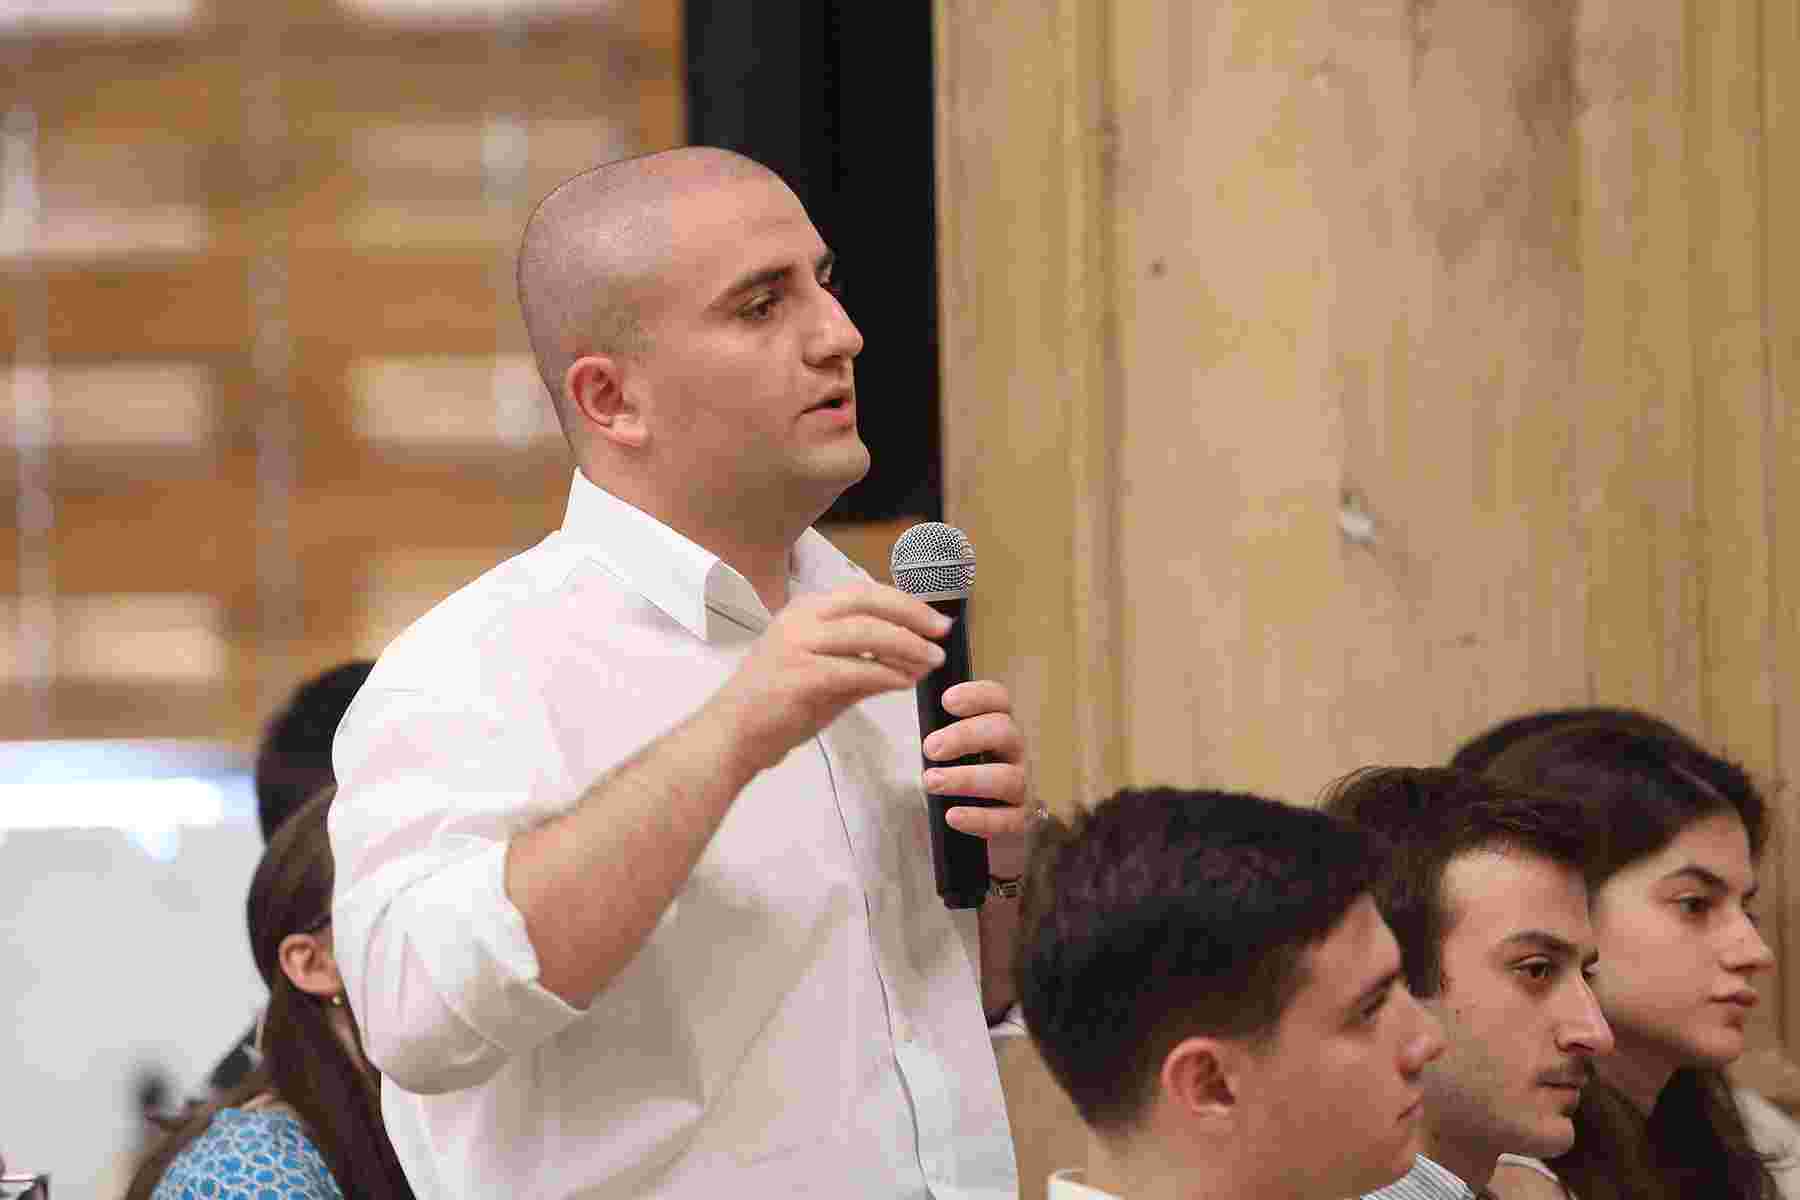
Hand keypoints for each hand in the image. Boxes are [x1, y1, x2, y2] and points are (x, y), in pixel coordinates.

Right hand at [708, 583, 950, 773]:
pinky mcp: (801, 676)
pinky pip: (856, 669)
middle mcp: (800, 619)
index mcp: (804, 611)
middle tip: (941, 632)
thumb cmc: (776, 706)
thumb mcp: (825, 674)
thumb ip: (863, 662)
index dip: (904, 603)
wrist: (733, 736)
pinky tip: (904, 682)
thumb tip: (910, 661)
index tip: (933, 619)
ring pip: (867, 632)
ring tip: (930, 661)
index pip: (864, 593)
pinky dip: (886, 674)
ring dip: (906, 645)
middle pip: (868, 602)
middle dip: (912, 615)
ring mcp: (798, 645)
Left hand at [921, 680, 1033, 878]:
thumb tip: (909, 710)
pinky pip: (1007, 819)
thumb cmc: (960, 773)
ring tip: (932, 782)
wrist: (985, 821)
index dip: (976, 696)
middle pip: (1003, 731)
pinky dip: (979, 818)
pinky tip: (952, 816)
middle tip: (930, 748)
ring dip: (967, 778)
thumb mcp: (950, 746)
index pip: (998, 700)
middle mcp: (1013, 751)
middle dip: (965, 736)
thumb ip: (937, 730)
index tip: (946, 702)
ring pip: (1007, 777)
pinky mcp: (1020, 818)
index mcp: (997, 725)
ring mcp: (1021, 784)